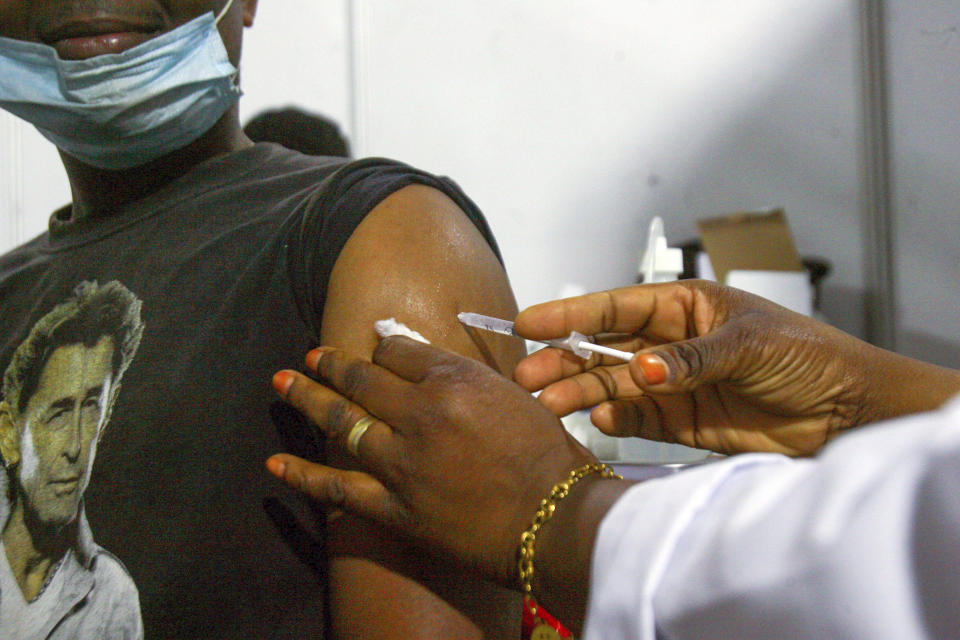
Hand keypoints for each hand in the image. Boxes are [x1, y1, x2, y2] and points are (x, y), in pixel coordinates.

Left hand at [266, 337, 597, 587]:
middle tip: (310, 356)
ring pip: (341, 422)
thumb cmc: (547, 456)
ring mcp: (403, 462)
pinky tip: (275, 463)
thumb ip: (467, 376)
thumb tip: (429, 361)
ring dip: (307, 399)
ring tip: (282, 383)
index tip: (371, 346)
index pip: (400, 351)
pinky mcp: (395, 507)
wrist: (555, 520)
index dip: (381, 345)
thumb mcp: (513, 396)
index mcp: (454, 381)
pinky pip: (338, 488)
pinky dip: (303, 475)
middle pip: (362, 378)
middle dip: (331, 363)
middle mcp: (421, 413)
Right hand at [513, 280, 892, 455]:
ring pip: (612, 386)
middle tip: (527, 374)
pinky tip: (597, 420)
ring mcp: (673, 385)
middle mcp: (671, 344)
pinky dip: (614, 420)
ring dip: (579, 393)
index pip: (616, 308)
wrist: (844, 412)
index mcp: (684, 307)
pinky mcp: (681, 423)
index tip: (529, 323)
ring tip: (546, 404)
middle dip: (564, 359)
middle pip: (603, 349)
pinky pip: (636, 419)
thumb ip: (691, 360)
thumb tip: (641, 372)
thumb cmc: (806, 357)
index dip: (570, 314)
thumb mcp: (749, 345)